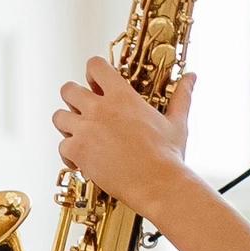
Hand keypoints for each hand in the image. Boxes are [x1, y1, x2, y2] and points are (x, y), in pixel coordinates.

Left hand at [53, 61, 194, 209]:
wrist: (158, 184)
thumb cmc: (167, 156)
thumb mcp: (176, 122)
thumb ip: (181, 96)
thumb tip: (191, 78)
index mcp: (122, 96)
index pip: (95, 66)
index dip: (93, 73)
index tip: (97, 83)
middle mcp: (99, 109)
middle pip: (68, 89)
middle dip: (73, 98)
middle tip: (84, 109)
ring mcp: (86, 129)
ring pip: (58, 117)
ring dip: (67, 124)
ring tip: (80, 134)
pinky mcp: (78, 151)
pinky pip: (62, 146)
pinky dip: (69, 153)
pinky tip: (82, 159)